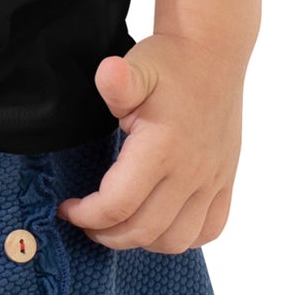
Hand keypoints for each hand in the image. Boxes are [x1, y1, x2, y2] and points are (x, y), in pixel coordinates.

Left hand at [55, 33, 244, 253]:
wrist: (212, 52)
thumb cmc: (169, 61)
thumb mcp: (137, 66)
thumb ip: (118, 81)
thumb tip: (109, 74)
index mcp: (163, 147)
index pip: (118, 205)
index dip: (86, 215)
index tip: (68, 207)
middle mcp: (191, 171)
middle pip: (143, 230)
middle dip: (106, 234)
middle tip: (86, 222)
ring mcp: (213, 179)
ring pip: (177, 240)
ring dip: (142, 241)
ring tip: (119, 226)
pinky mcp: (225, 180)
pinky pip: (210, 229)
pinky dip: (182, 237)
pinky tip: (159, 224)